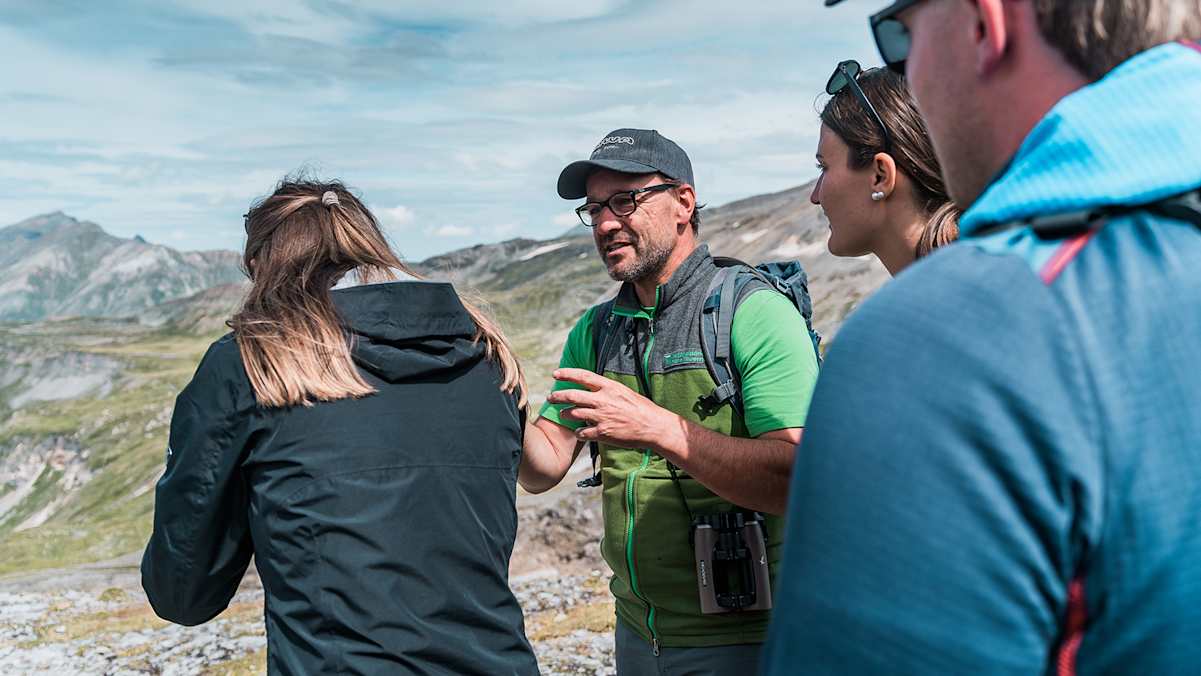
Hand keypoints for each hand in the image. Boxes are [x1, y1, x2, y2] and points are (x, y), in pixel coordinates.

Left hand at [546, 368, 679, 451]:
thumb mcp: (623, 391)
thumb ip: (607, 390)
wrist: (653, 426)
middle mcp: (603, 400)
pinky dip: (578, 432)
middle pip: (572, 395)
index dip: (567, 373)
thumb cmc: (641, 408)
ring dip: (566, 414)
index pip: (583, 376)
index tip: (555, 373)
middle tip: (551, 397)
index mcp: (609, 387)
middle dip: (558, 396)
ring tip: (563, 414)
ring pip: (574, 413)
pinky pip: (582, 432)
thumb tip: (593, 387)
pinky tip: (579, 432)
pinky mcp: (603, 432)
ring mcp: (602, 416)